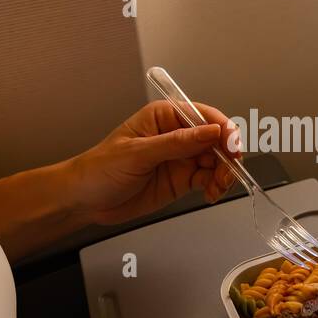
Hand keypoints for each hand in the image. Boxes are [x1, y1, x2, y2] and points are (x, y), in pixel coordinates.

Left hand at [64, 101, 240, 225]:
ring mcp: (180, 158)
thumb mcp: (138, 154)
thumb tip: (211, 132)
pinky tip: (211, 194)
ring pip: (216, 161)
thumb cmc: (100, 169)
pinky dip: (215, 186)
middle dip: (227, 156)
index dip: (222, 130)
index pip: (203, 117)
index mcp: (164, 117)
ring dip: (224, 174)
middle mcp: (176, 135)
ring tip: (218, 188)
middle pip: (215, 140)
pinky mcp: (181, 179)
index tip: (232, 147)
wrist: (85, 200)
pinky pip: (208, 179)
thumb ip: (177, 143)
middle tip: (228, 173)